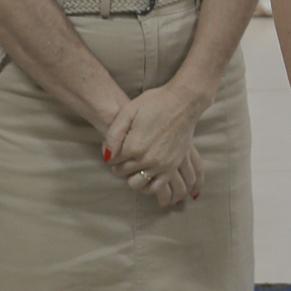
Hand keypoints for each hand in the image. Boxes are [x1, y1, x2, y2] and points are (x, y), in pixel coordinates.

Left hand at [101, 81, 208, 208]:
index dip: (111, 153)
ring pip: (137, 183)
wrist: (183, 102)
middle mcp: (147, 159)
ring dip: (132, 176)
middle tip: (124, 155)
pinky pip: (158, 187)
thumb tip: (107, 156)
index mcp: (133, 146)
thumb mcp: (128, 111)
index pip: (112, 160)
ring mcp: (161, 165)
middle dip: (120, 165)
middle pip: (123, 173)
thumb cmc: (154, 103)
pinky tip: (146, 178)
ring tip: (134, 166)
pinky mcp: (173, 167)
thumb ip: (114, 135)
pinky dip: (149, 187)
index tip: (116, 146)